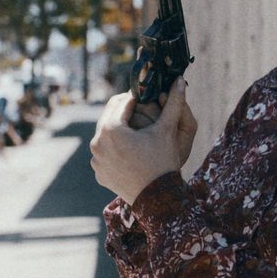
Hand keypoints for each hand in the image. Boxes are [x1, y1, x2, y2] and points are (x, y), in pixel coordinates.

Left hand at [90, 79, 198, 204]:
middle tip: (141, 110)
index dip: (135, 96)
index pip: (121, 102)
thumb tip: (180, 80)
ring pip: (105, 136)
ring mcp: (96, 160)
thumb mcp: (167, 130)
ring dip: (119, 130)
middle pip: (109, 117)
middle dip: (125, 112)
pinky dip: (115, 149)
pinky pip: (105, 154)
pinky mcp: (99, 173)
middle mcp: (97, 143)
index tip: (146, 96)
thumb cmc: (163, 160)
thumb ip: (173, 103)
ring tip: (137, 130)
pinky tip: (131, 150)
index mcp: (111, 129)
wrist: (158, 198)